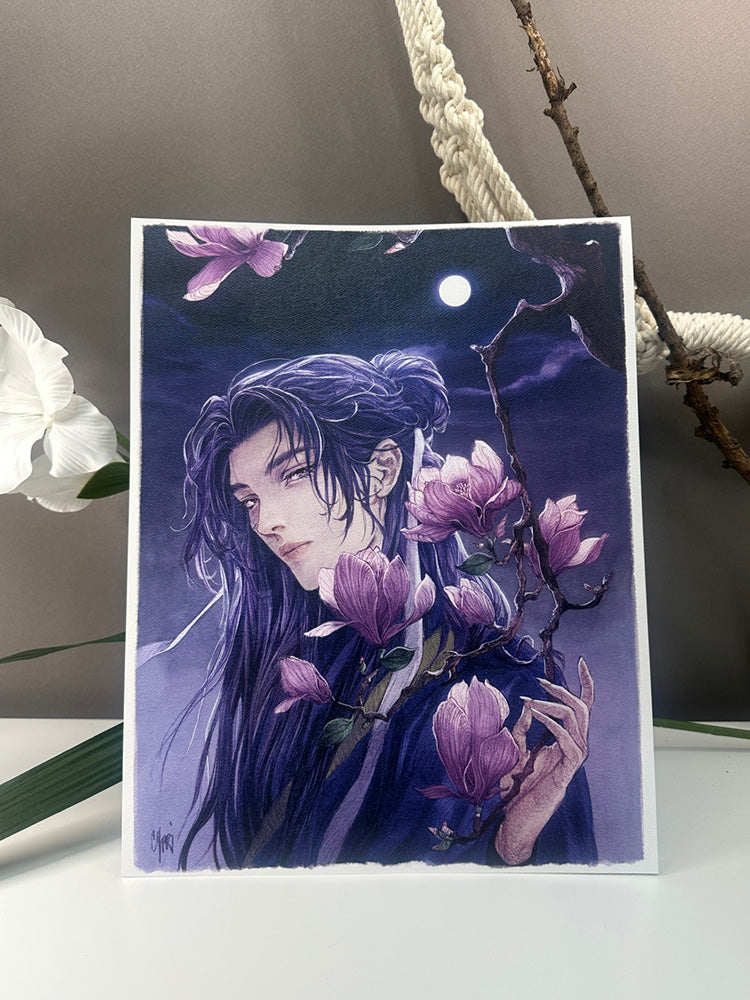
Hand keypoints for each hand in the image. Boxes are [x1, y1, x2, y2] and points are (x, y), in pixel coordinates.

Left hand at [495, 657, 592, 865]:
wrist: (515, 822)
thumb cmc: (515, 790)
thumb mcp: (513, 751)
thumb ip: (521, 729)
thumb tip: (527, 706)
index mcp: (564, 742)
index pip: (583, 709)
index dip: (586, 685)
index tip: (583, 662)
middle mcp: (572, 749)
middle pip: (583, 710)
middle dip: (564, 691)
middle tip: (540, 683)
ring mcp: (571, 762)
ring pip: (578, 723)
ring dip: (554, 707)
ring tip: (531, 702)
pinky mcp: (565, 774)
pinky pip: (569, 744)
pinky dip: (554, 726)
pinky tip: (536, 716)